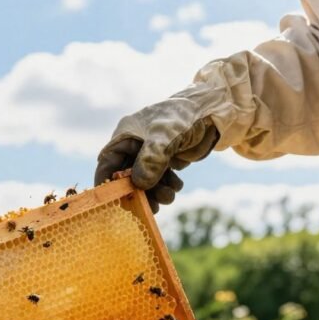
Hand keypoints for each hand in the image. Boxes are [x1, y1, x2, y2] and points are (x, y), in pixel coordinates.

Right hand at [94, 92, 219, 212]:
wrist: (212, 112)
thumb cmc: (183, 116)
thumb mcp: (165, 136)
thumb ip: (151, 160)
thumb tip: (140, 184)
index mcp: (124, 137)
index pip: (107, 165)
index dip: (108, 185)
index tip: (115, 203)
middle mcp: (133, 148)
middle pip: (126, 179)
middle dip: (138, 194)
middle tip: (151, 207)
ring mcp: (149, 156)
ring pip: (145, 184)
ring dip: (156, 194)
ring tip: (168, 195)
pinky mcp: (164, 163)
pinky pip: (160, 182)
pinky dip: (167, 188)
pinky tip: (176, 185)